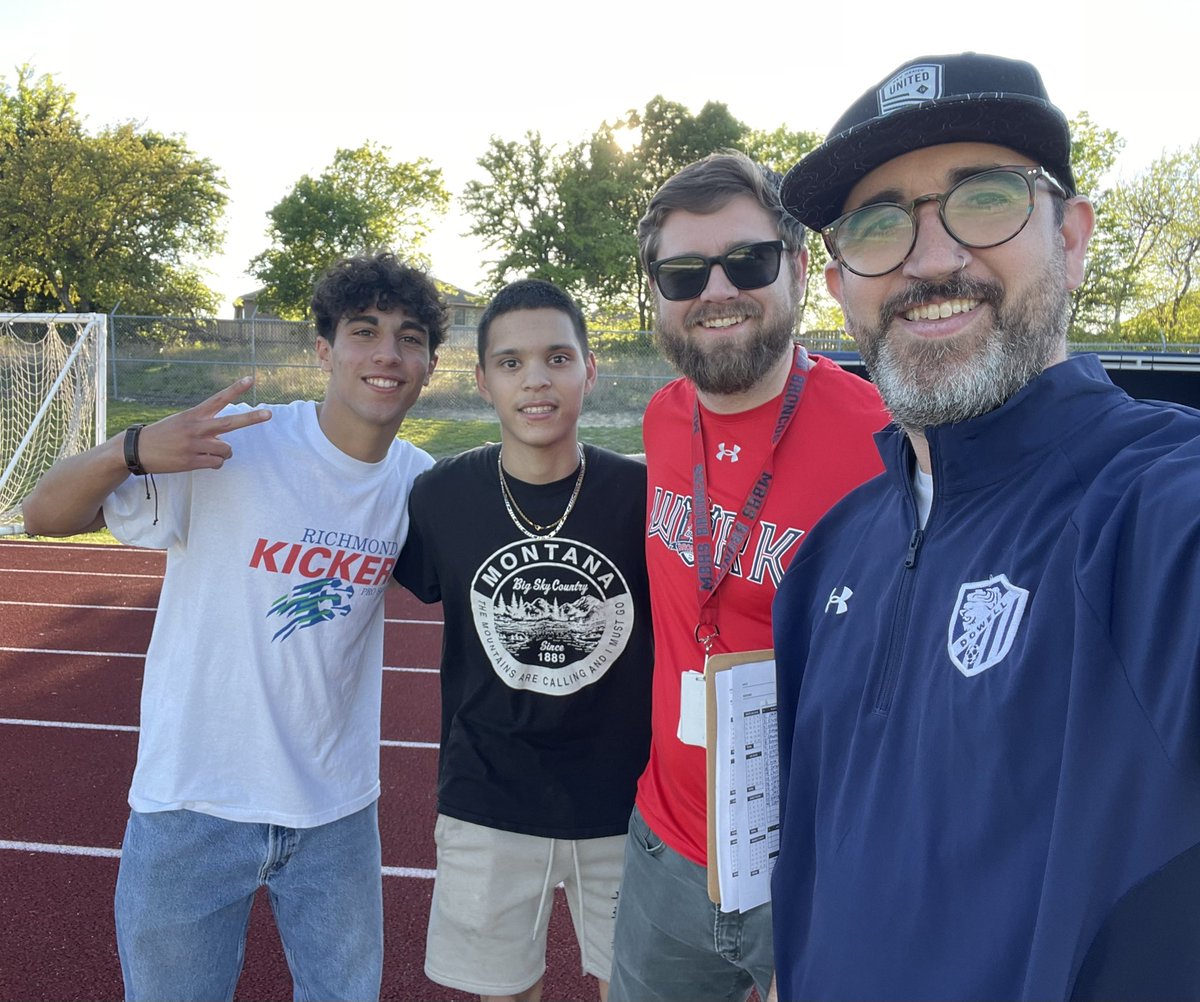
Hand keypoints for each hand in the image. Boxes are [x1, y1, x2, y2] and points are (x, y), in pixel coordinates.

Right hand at [133, 376, 271, 472]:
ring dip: (224, 453)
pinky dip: (216, 463)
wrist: (137, 449)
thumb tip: (223, 440)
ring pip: (226, 449)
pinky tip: (205, 461)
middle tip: (269, 414)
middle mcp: (196, 428)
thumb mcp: (181, 422)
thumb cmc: (162, 435)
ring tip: (210, 452)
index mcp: (194, 415)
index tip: (251, 379)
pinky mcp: (191, 461)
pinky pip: (217, 463)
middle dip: (251, 418)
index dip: (235, 389)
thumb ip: (203, 426)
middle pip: (230, 423)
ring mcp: (194, 445)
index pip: (219, 399)